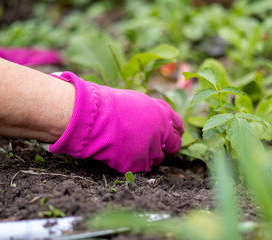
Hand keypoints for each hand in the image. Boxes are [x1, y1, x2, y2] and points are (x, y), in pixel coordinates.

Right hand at [49, 72, 183, 172]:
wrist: (94, 118)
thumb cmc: (110, 105)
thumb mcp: (136, 100)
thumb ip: (150, 112)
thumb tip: (155, 120)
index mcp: (161, 114)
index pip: (177, 124)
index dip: (176, 130)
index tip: (176, 133)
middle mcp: (161, 133)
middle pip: (173, 145)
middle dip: (169, 147)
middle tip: (163, 149)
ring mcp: (150, 150)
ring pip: (157, 159)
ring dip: (150, 156)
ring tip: (134, 151)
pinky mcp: (136, 164)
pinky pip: (140, 168)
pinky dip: (133, 164)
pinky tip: (124, 157)